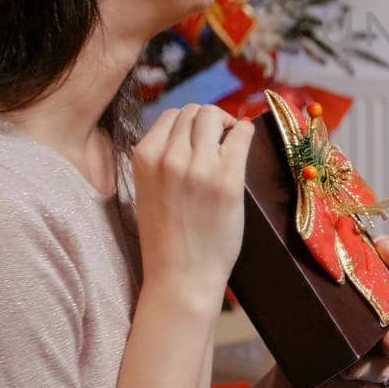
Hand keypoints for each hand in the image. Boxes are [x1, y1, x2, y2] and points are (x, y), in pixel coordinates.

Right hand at [131, 104, 253, 313]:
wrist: (181, 276)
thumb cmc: (167, 238)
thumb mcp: (149, 190)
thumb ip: (162, 159)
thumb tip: (189, 130)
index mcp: (144, 157)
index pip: (170, 115)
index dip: (188, 124)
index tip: (200, 139)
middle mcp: (168, 156)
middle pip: (194, 111)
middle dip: (209, 121)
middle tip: (219, 141)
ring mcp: (198, 166)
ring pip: (214, 116)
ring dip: (226, 124)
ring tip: (230, 145)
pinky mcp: (227, 178)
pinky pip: (242, 132)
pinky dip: (245, 132)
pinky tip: (243, 147)